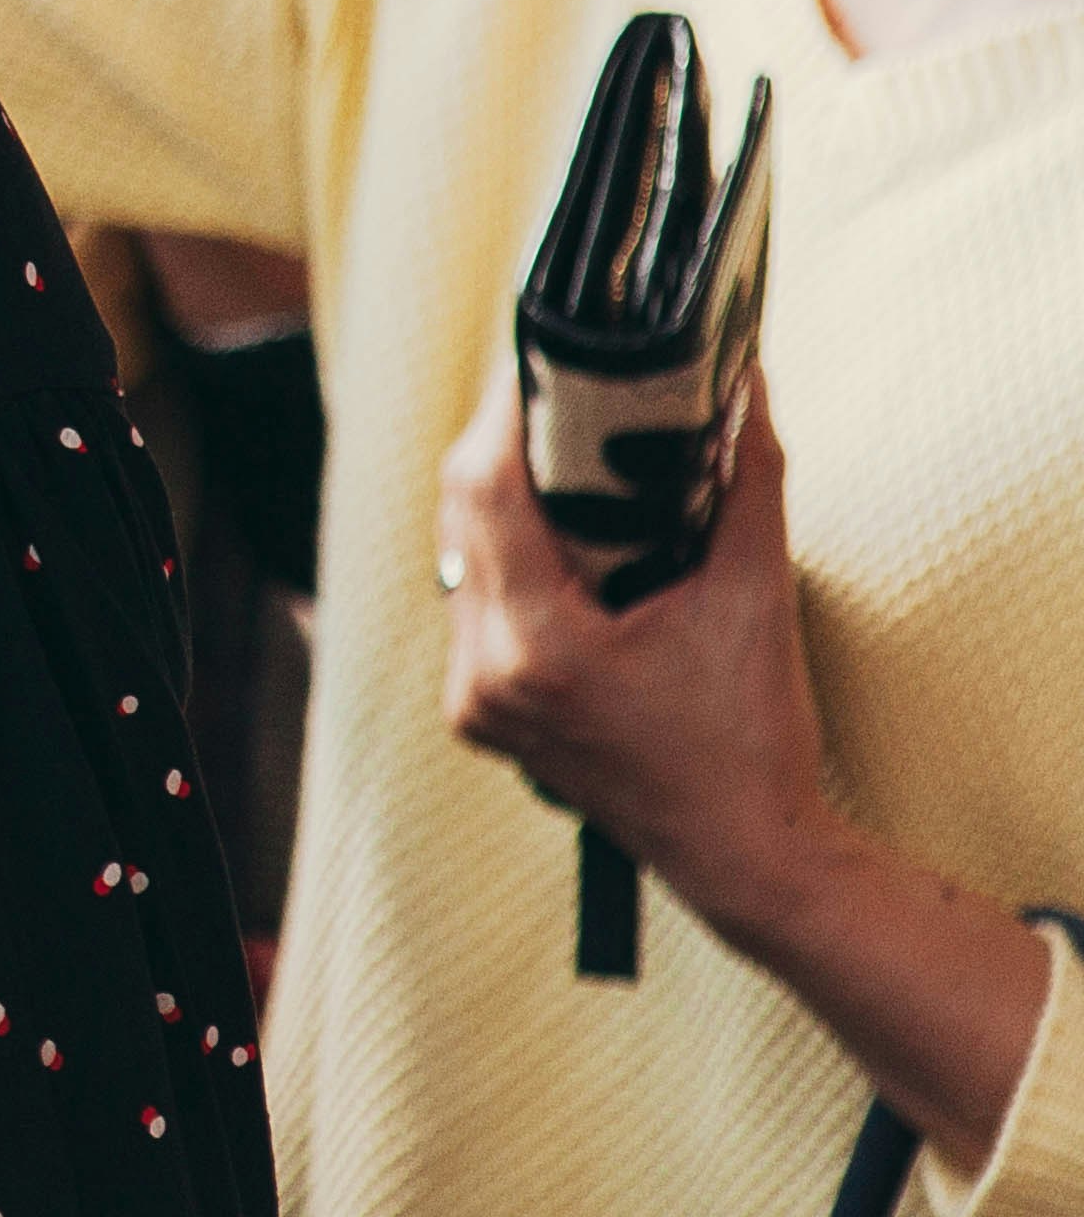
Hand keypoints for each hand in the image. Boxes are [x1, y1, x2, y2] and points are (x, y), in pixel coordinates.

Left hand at [437, 359, 837, 927]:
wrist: (744, 854)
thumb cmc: (754, 738)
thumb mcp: (756, 598)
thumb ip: (747, 481)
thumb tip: (745, 382)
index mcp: (537, 648)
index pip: (483, 492)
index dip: (502, 414)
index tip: (538, 362)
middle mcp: (484, 673)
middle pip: (462, 518)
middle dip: (503, 448)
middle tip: (556, 395)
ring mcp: (473, 698)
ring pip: (460, 559)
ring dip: (499, 504)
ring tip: (556, 453)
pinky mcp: (478, 713)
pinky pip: (472, 606)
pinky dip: (504, 561)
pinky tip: (550, 534)